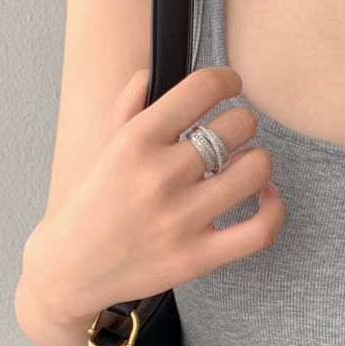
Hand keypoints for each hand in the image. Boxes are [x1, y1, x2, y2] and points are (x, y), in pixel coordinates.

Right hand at [24, 63, 285, 324]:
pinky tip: (266, 197)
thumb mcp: (101, 147)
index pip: (202, 88)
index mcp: (135, 139)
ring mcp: (180, 219)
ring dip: (258, 162)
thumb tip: (152, 74)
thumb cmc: (91, 204)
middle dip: (242, 123)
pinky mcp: (197, 258)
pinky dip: (274, 209)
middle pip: (238, 125)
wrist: (70, 271)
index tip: (231, 86)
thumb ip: (128, 106)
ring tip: (246, 165)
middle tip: (233, 135)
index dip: (227, 80)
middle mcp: (159, 176)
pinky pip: (259, 230)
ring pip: (255, 171)